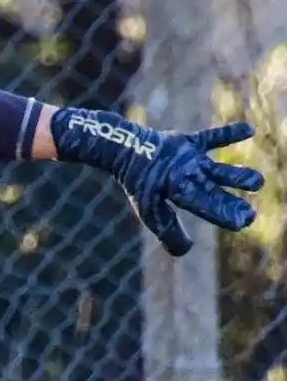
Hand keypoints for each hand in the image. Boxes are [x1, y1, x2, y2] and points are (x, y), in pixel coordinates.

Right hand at [50, 109, 262, 256]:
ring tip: (258, 182)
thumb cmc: (137, 183)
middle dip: (232, 202)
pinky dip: (229, 133)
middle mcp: (190, 180)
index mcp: (182, 196)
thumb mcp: (150, 211)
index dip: (225, 214)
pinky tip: (249, 130)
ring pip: (218, 170)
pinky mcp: (187, 143)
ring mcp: (190, 162)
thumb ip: (168, 231)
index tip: (244, 221)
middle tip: (251, 215)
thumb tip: (186, 251)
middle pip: (215, 192)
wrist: (122, 152)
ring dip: (237, 175)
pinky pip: (211, 138)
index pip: (207, 208)